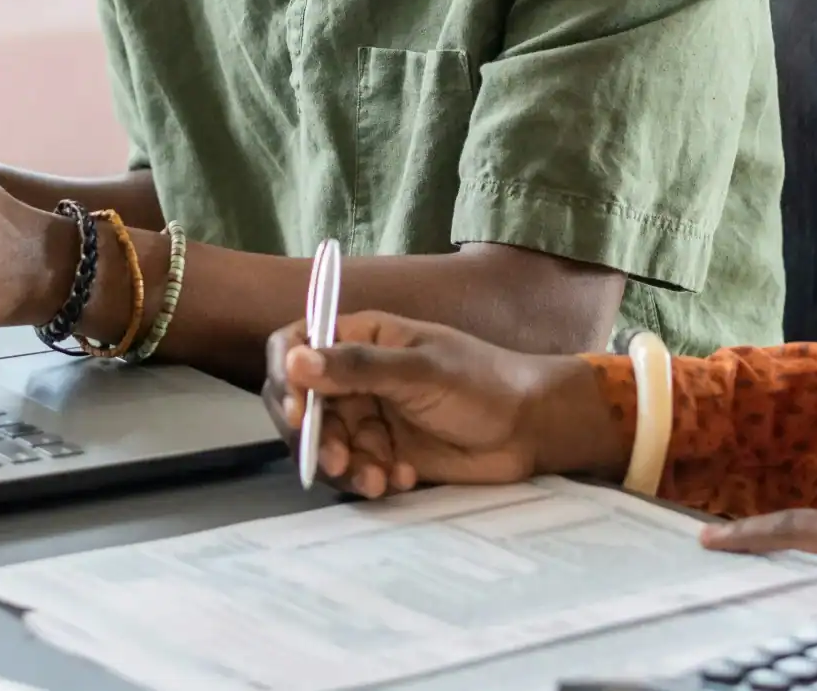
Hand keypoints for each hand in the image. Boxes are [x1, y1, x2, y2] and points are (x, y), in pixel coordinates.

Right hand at [266, 311, 627, 499]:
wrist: (530, 429)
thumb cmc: (483, 383)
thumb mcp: (421, 371)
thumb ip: (359, 368)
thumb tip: (296, 360)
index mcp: (361, 338)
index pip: (296, 345)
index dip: (286, 376)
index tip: (294, 412)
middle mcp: (356, 376)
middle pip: (303, 403)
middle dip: (313, 435)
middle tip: (335, 460)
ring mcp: (369, 416)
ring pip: (326, 443)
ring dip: (343, 465)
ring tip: (378, 478)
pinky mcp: (383, 452)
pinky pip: (354, 469)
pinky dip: (369, 478)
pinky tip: (401, 477)